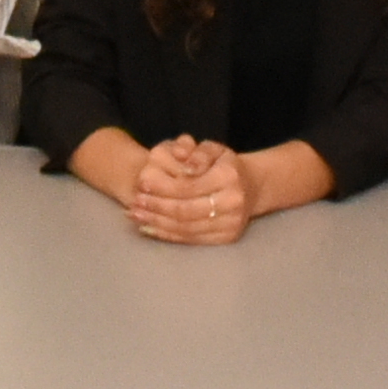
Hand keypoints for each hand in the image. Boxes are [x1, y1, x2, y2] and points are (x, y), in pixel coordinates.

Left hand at [126, 137, 248, 243]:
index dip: (162, 188)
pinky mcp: (228, 238)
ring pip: (187, 228)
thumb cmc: (225, 164)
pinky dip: (169, 235)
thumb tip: (184, 167)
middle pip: (185, 210)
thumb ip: (196, 152)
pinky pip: (193, 239)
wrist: (253, 186)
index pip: (188, 187)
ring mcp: (232, 223)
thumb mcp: (213, 148)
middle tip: (134, 204)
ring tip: (137, 217)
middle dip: (156, 208)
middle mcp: (233, 202)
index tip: (140, 185)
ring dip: (158, 223)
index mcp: (228, 176)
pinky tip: (150, 229)